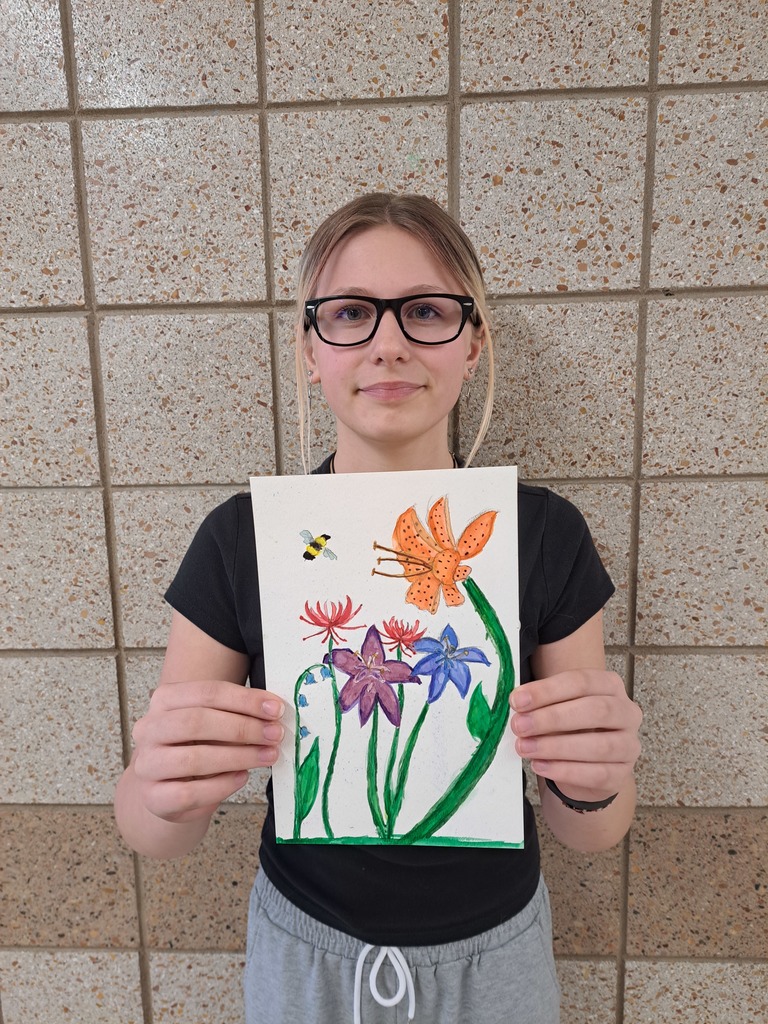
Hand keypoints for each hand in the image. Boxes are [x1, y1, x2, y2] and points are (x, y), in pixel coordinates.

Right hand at [130, 679, 284, 823]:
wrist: (168, 788)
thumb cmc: (196, 746)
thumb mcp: (213, 723)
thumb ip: (236, 714)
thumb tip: (272, 712)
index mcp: (164, 700)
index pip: (207, 692)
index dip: (245, 700)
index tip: (275, 709)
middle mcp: (149, 729)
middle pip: (198, 721)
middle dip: (243, 728)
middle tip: (274, 734)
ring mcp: (147, 764)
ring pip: (194, 758)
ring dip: (239, 756)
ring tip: (267, 756)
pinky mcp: (153, 797)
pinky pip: (190, 793)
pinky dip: (222, 785)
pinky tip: (242, 777)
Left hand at [510, 670, 641, 801]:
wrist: (586, 764)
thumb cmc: (570, 726)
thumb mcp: (557, 707)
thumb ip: (541, 703)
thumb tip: (518, 703)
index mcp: (610, 685)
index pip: (581, 681)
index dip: (548, 690)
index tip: (517, 701)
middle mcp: (627, 712)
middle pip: (595, 710)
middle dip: (553, 718)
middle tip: (520, 725)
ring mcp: (629, 745)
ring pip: (599, 746)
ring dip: (556, 747)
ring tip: (525, 747)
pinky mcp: (622, 774)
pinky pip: (597, 774)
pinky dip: (565, 771)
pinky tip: (540, 765)